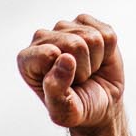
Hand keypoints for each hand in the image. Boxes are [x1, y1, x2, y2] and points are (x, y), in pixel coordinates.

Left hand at [18, 14, 124, 129]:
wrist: (99, 105)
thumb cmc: (77, 108)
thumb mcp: (63, 112)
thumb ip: (56, 91)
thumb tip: (65, 58)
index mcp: (27, 60)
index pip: (49, 54)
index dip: (67, 74)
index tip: (66, 87)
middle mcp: (41, 38)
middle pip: (75, 44)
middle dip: (84, 68)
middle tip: (79, 80)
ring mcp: (64, 27)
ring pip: (92, 38)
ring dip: (95, 61)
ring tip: (87, 71)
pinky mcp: (86, 22)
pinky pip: (107, 34)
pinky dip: (108, 52)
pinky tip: (97, 59)